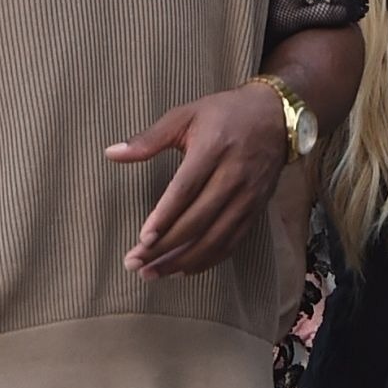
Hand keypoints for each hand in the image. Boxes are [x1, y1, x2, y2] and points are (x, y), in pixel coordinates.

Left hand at [106, 84, 288, 277]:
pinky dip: (208, 260)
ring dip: (183, 261)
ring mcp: (248, 196)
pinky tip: (184, 269)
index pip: (186, 190)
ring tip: (153, 273)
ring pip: (215, 238)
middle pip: (198, 220)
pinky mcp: (256, 209)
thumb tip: (111, 153)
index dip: (165, 217)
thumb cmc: (224, 113)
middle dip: (166, 247)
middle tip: (136, 262)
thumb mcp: (185, 115)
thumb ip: (148, 139)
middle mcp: (234, 175)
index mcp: (213, 148)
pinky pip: (232, 242)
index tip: (143, 239)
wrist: (276, 116)